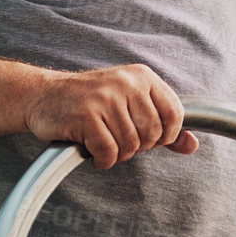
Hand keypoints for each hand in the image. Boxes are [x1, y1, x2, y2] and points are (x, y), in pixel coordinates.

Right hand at [23, 64, 199, 168]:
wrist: (42, 95)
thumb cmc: (90, 102)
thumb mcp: (130, 104)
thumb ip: (163, 125)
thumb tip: (192, 146)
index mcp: (142, 76)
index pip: (174, 113)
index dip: (165, 135)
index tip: (148, 139)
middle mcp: (126, 83)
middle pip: (152, 134)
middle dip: (137, 147)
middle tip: (118, 140)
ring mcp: (105, 98)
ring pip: (130, 146)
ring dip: (117, 154)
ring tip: (103, 142)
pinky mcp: (86, 115)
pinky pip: (108, 152)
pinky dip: (102, 160)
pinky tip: (92, 151)